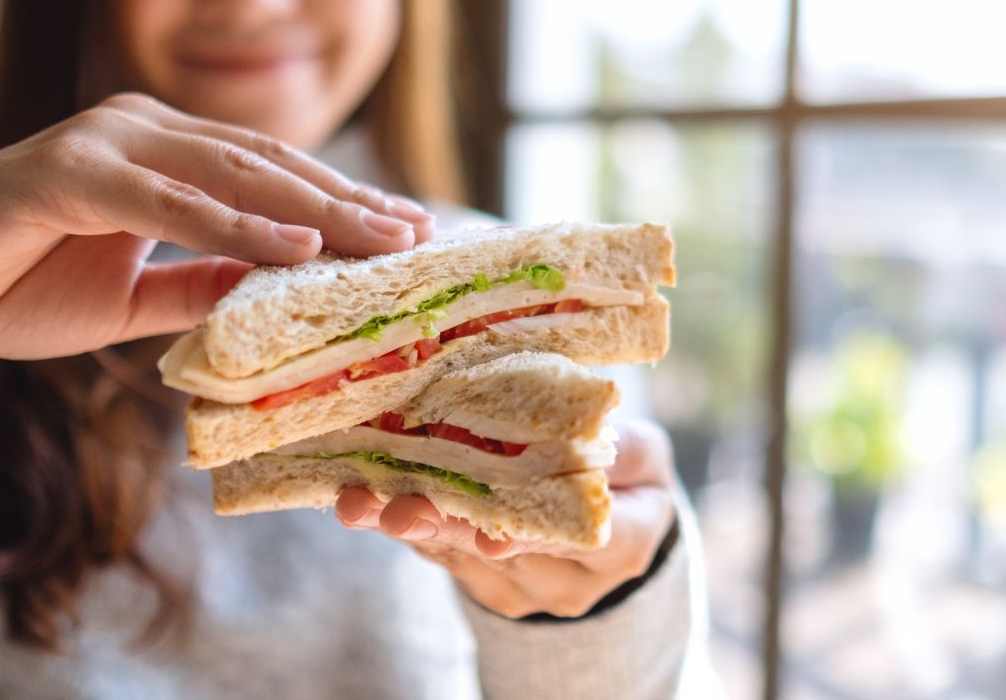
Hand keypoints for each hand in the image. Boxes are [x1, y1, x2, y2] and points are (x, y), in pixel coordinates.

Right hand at [0, 92, 434, 356]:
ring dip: (313, 210)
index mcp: (163, 153)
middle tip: (418, 233)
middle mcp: (144, 131)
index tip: (406, 234)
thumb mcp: (131, 299)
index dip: (341, 204)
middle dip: (348, 203)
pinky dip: (234, 227)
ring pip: (233, 174)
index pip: (272, 177)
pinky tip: (293, 248)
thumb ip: (204, 287)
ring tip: (379, 239)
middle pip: (270, 167)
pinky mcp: (68, 171)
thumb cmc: (8, 283)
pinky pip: (169, 202)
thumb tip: (282, 292)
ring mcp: (106, 142)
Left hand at [336, 418, 676, 618]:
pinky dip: (403, 524)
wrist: (611, 531)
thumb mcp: (643, 455)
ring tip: (362, 505)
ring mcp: (521, 591)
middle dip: (446, 529)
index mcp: (624, 546)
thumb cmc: (628, 476)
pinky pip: (440, 556)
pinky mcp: (482, 586)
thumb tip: (580, 415)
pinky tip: (365, 501)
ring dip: (406, 527)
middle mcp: (568, 582)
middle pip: (502, 556)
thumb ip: (616, 445)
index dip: (533, 536)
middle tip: (401, 511)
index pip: (579, 543)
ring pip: (458, 558)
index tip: (491, 534)